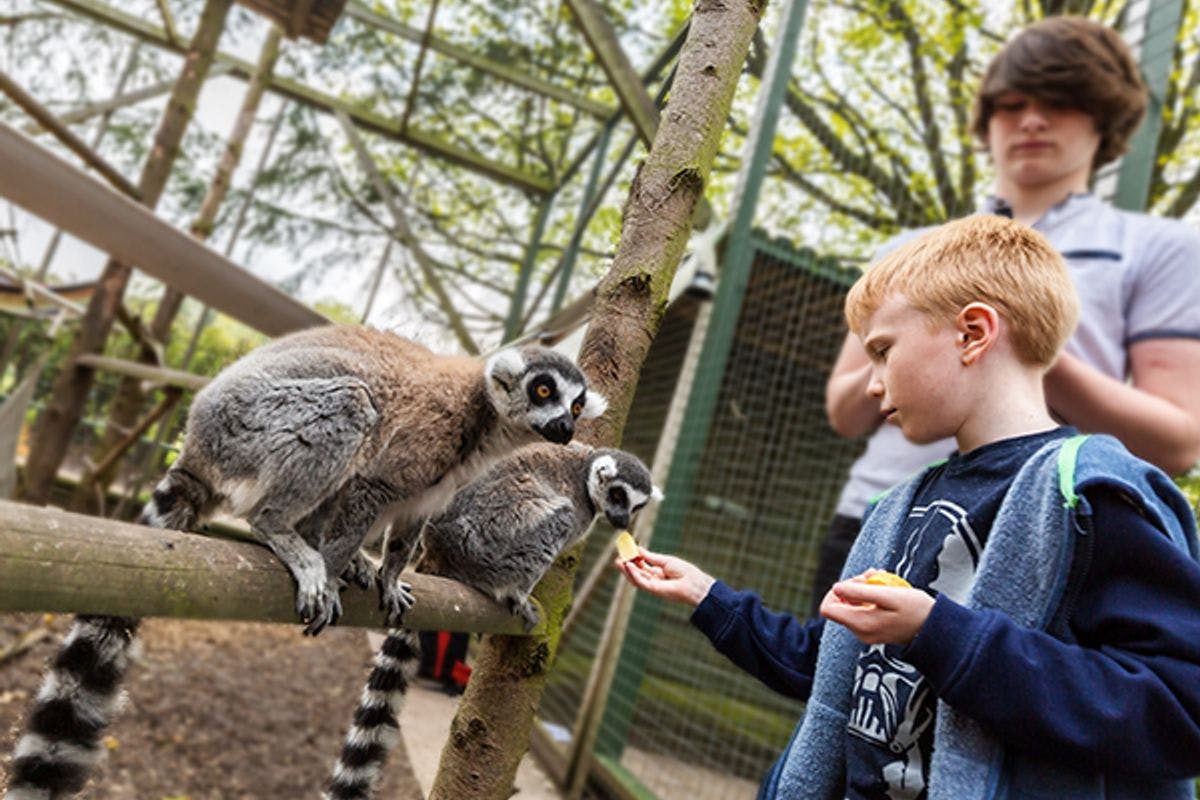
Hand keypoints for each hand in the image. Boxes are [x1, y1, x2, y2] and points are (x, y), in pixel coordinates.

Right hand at [616, 548, 715, 606]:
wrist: (695, 583)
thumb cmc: (685, 572)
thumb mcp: (665, 560)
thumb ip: (651, 557)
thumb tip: (639, 549)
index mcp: (658, 572)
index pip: (642, 566)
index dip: (633, 559)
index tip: (626, 551)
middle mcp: (654, 579)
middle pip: (636, 572)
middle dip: (626, 565)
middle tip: (618, 557)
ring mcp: (653, 585)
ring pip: (636, 578)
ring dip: (626, 570)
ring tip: (619, 561)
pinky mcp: (653, 590)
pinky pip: (640, 582)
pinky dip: (633, 574)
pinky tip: (628, 566)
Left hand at [819, 572, 933, 645]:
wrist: (935, 629)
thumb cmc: (916, 611)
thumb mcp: (889, 595)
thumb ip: (860, 592)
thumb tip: (836, 588)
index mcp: (861, 624)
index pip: (828, 609)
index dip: (835, 591)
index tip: (854, 583)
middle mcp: (860, 631)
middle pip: (840, 605)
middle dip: (853, 586)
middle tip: (872, 576)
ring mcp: (867, 632)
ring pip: (852, 605)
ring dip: (863, 588)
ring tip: (881, 578)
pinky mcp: (874, 628)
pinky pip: (863, 609)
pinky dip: (870, 596)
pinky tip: (884, 587)